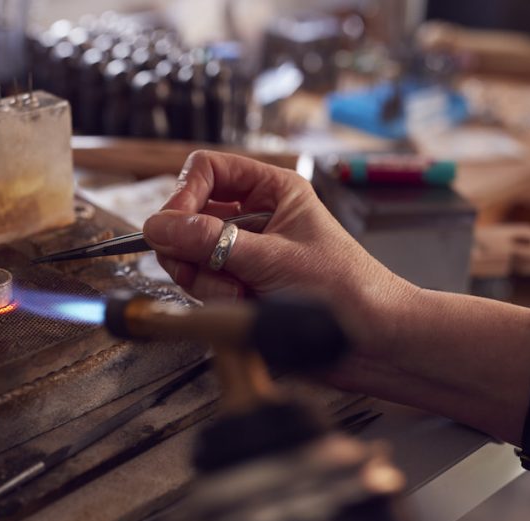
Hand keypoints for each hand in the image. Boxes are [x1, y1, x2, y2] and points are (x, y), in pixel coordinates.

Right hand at [142, 150, 416, 354]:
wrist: (371, 340)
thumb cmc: (345, 289)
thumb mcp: (273, 258)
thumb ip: (211, 242)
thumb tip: (158, 226)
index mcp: (271, 190)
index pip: (206, 171)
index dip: (184, 195)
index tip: (172, 227)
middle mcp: (253, 217)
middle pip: (189, 216)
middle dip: (192, 247)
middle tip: (209, 268)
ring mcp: (243, 253)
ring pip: (189, 255)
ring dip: (207, 279)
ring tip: (243, 293)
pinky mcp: (239, 286)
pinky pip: (201, 285)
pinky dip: (217, 299)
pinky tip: (247, 305)